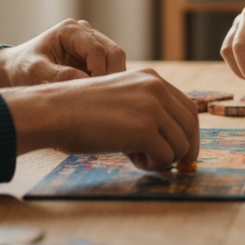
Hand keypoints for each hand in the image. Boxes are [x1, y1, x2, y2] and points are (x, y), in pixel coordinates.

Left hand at [0, 19, 125, 86]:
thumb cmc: (22, 69)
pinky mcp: (95, 55)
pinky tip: (96, 95)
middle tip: (100, 100)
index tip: (92, 95)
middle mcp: (86, 32)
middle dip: (110, 77)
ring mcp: (92, 42)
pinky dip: (107, 81)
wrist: (15, 70)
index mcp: (71, 30)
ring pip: (116, 61)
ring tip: (96, 98)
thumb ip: (59, 76)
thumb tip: (87, 83)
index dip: (99, 73)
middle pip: (114, 53)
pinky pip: (111, 68)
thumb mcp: (35, 73)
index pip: (98, 51)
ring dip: (111, 80)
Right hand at [2, 68, 198, 170]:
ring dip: (162, 159)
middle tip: (167, 165)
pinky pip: (165, 158)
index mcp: (152, 79)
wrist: (54, 112)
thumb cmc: (80, 111)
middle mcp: (157, 89)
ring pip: (181, 145)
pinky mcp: (144, 130)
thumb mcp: (121, 97)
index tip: (182, 152)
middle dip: (183, 151)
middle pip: (190, 127)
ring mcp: (152, 109)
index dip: (188, 134)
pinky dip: (151, 165)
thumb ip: (146, 108)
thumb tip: (172, 137)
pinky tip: (130, 157)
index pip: (188, 109)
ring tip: (137, 156)